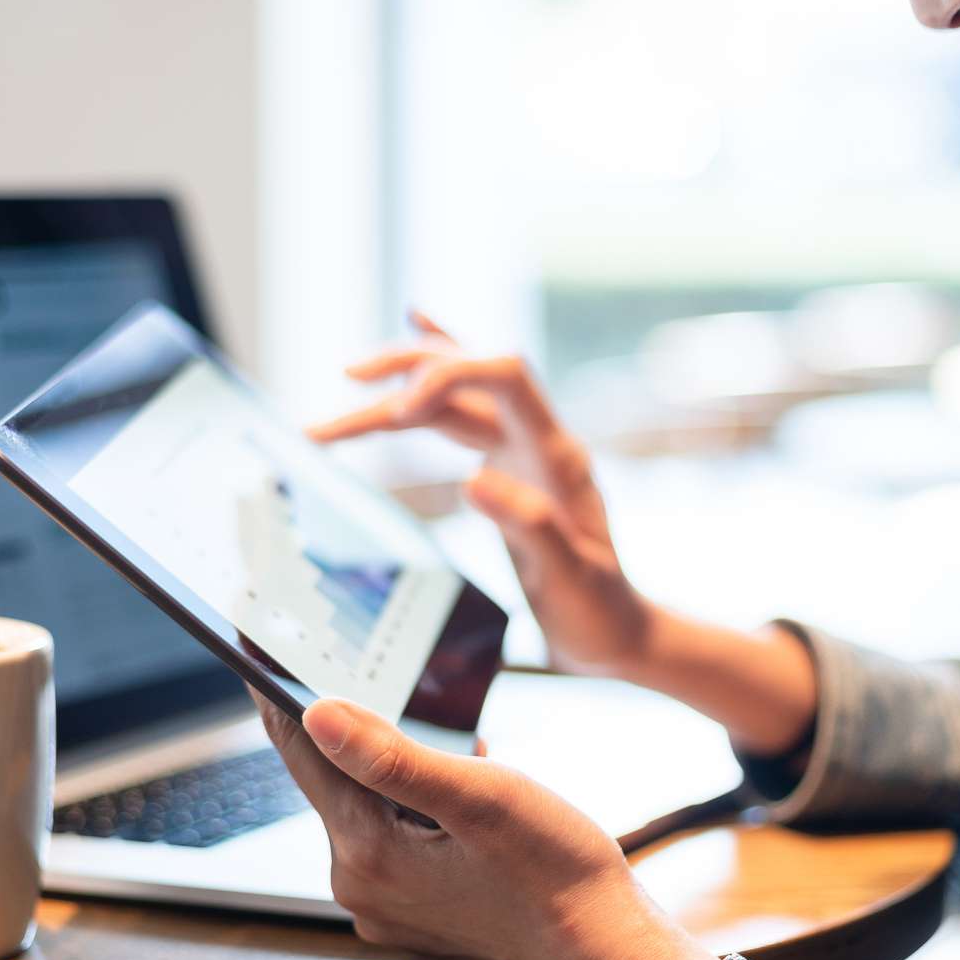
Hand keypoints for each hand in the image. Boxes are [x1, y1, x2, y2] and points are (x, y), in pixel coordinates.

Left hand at [256, 690, 716, 959]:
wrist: (605, 947)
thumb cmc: (555, 869)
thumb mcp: (480, 797)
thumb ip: (394, 757)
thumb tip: (315, 713)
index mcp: (365, 855)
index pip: (303, 755)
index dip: (279, 694)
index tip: (256, 647)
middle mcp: (360, 886)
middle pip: (334, 780)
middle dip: (359, 727)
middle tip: (368, 669)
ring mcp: (385, 904)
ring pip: (368, 805)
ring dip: (396, 765)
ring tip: (442, 736)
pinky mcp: (412, 911)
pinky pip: (395, 835)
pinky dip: (416, 800)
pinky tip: (462, 780)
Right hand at [310, 312, 648, 675]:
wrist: (614, 628)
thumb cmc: (596, 609)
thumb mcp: (568, 579)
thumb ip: (528, 525)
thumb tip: (472, 480)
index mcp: (556, 456)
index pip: (505, 375)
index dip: (449, 376)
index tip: (398, 411)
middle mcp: (537, 439)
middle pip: (468, 373)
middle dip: (406, 369)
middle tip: (348, 379)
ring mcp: (521, 447)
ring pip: (454, 394)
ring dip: (399, 386)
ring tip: (345, 384)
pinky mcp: (504, 461)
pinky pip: (464, 406)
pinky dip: (436, 373)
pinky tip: (418, 331)